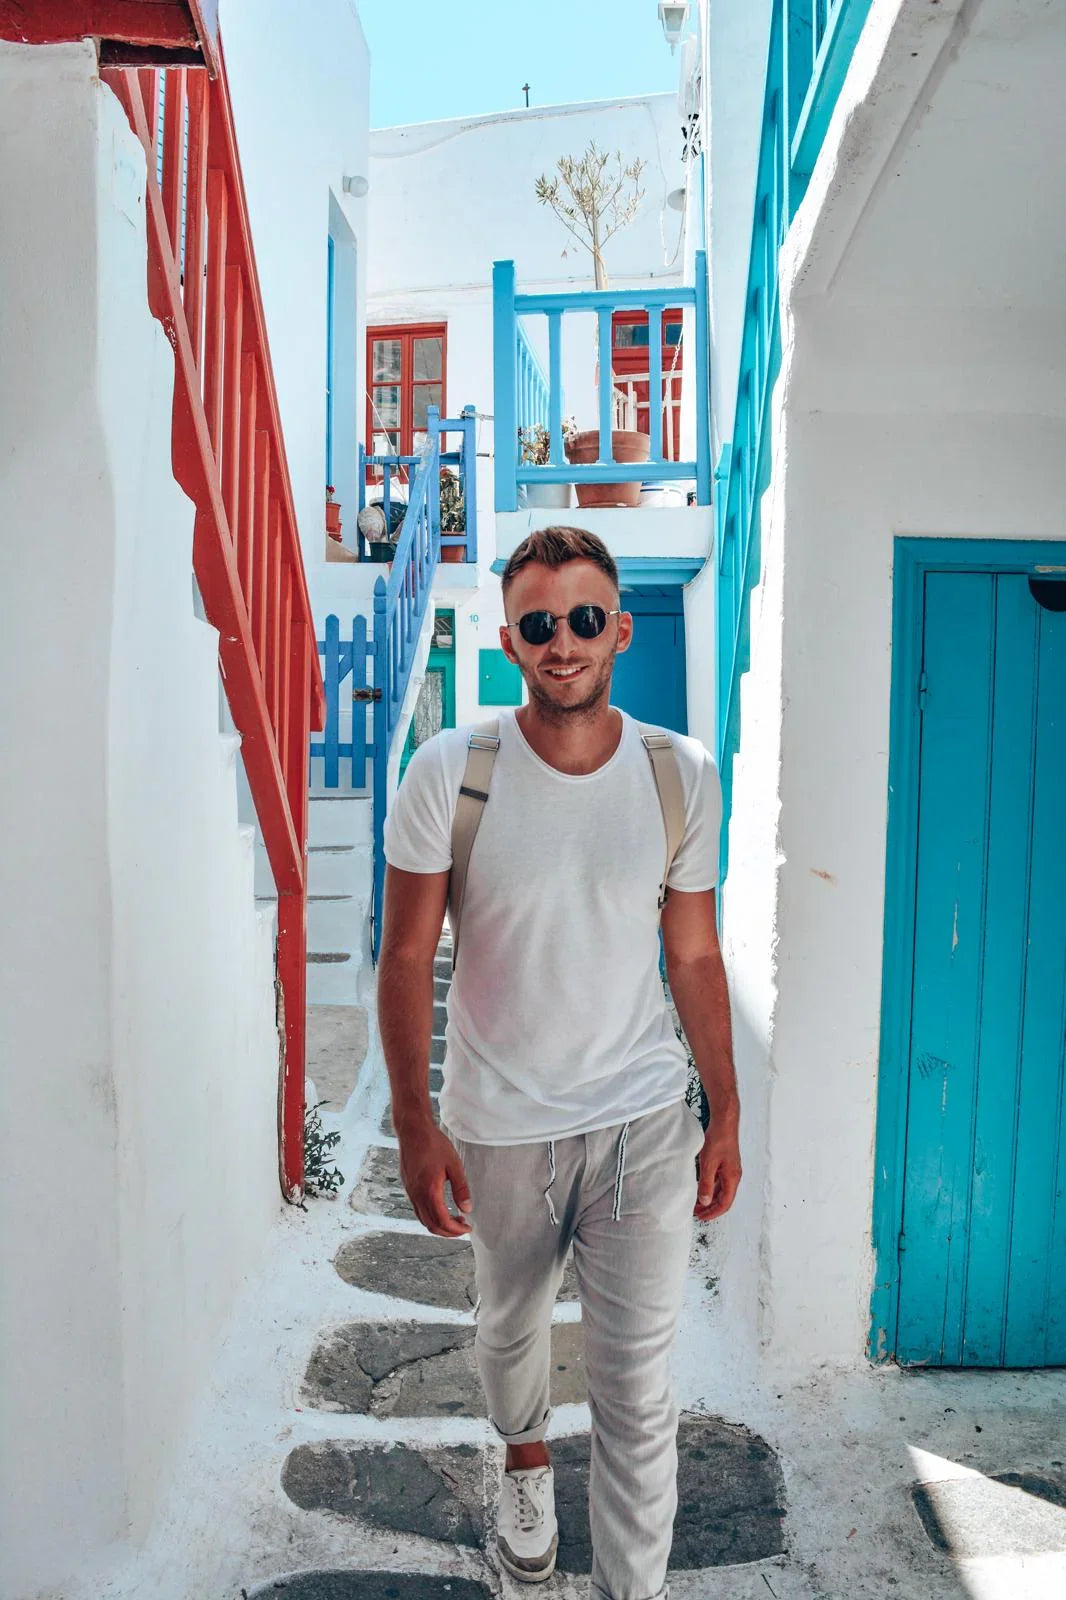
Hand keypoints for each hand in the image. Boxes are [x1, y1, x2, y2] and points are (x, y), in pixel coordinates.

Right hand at [398, 1123, 472, 1237]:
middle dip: (448, 1232)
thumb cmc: (433, 1144)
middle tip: (463, 1228)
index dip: (456, 1230)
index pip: (442, 1221)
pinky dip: (430, 1216)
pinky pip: (418, 1210)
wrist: (413, 1131)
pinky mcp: (408, 1187)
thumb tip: (467, 1209)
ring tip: (454, 1219)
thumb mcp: (453, 1164)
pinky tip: (441, 1209)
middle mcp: (417, 1195)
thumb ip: (461, 1188)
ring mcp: (410, 1192)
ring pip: (423, 1220)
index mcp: (429, 1190)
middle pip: (432, 1225)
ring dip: (439, 1225)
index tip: (468, 1228)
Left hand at [694, 1123, 741, 1220]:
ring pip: (721, 1190)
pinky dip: (711, 1188)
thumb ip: (706, 1184)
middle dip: (711, 1208)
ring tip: (696, 1203)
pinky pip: (719, 1181)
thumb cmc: (719, 1139)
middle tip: (696, 1213)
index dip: (713, 1213)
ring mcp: (730, 1170)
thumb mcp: (708, 1164)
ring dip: (710, 1198)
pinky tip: (701, 1187)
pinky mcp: (726, 1164)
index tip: (701, 1217)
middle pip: (724, 1199)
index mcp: (732, 1178)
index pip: (725, 1204)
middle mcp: (734, 1176)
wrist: (724, 1122)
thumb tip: (705, 1202)